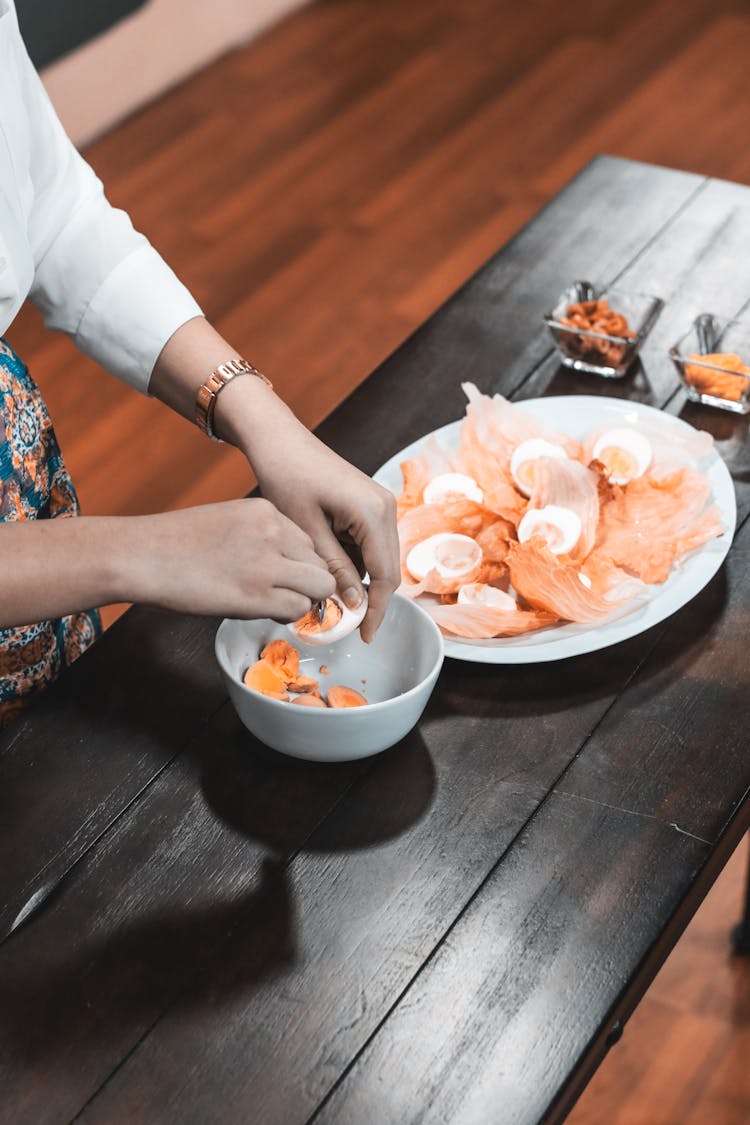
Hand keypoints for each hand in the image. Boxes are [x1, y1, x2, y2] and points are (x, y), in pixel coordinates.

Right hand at [125, 498, 335, 621]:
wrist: (141, 555)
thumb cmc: (174, 543)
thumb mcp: (227, 520)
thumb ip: (260, 536)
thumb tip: (285, 564)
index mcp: (264, 511)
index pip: (308, 541)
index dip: (299, 564)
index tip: (283, 576)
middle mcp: (272, 532)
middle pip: (320, 563)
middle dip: (308, 583)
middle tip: (285, 595)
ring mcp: (266, 563)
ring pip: (319, 586)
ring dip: (303, 600)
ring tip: (276, 604)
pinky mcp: (255, 594)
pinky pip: (297, 608)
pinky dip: (288, 615)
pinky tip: (266, 612)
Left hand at [148, 318, 399, 638]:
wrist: (279, 439)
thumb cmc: (287, 476)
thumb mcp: (305, 530)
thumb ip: (332, 568)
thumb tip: (352, 606)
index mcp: (373, 512)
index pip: (383, 575)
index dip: (376, 610)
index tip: (365, 635)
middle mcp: (385, 506)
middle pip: (387, 568)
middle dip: (371, 599)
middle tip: (349, 627)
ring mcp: (379, 503)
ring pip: (379, 558)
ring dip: (361, 582)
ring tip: (335, 605)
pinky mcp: (369, 503)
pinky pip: (370, 543)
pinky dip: (355, 563)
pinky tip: (333, 575)